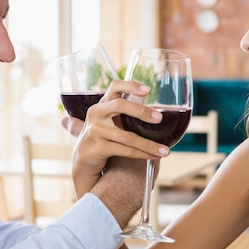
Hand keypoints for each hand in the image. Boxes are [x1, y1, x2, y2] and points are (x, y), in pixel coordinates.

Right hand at [62, 80, 169, 196]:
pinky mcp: (97, 148)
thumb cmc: (101, 139)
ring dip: (149, 144)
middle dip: (142, 111)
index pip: (115, 87)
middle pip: (120, 105)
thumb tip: (155, 112)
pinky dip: (142, 154)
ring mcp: (95, 131)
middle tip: (159, 118)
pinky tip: (154, 156)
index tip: (148, 90)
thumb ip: (124, 114)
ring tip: (165, 151)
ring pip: (127, 136)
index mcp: (101, 105)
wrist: (83, 162)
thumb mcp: (108, 122)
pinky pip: (125, 150)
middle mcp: (96, 114)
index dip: (131, 86)